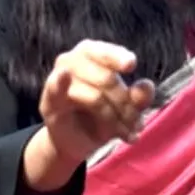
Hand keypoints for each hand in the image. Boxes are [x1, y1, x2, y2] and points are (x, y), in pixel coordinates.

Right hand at [39, 39, 154, 164]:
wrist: (77, 142)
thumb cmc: (103, 115)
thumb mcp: (126, 108)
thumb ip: (139, 97)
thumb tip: (145, 86)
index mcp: (94, 54)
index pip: (106, 52)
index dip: (118, 56)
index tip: (131, 65)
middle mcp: (74, 60)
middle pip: (107, 79)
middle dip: (125, 105)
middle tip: (137, 125)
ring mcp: (59, 78)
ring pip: (94, 96)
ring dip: (114, 119)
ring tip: (126, 134)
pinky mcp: (49, 100)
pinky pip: (55, 89)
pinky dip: (59, 82)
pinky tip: (63, 76)